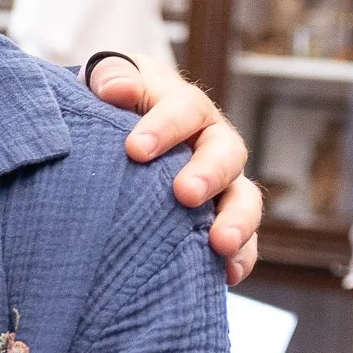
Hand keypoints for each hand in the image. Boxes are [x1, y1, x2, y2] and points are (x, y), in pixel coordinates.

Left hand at [86, 56, 260, 284]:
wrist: (117, 126)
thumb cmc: (110, 100)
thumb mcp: (108, 79)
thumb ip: (111, 76)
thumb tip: (116, 88)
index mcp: (184, 104)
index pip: (183, 109)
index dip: (164, 128)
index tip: (134, 150)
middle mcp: (210, 141)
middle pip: (225, 153)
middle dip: (208, 173)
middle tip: (184, 194)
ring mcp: (221, 181)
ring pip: (244, 198)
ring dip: (236, 220)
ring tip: (219, 243)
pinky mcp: (220, 217)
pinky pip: (243, 239)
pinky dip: (241, 256)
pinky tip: (228, 276)